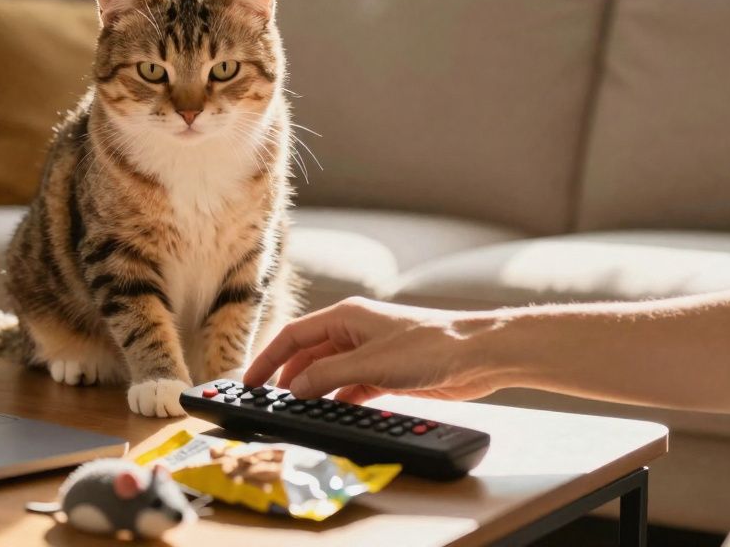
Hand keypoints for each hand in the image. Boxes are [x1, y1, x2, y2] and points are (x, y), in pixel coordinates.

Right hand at [243, 297, 505, 403]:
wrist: (478, 354)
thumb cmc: (431, 345)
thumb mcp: (369, 363)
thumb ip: (327, 375)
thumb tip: (296, 388)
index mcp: (345, 317)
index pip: (293, 336)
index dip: (268, 358)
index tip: (250, 381)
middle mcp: (354, 332)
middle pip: (308, 355)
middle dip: (288, 377)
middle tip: (269, 401)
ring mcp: (371, 353)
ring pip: (329, 372)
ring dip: (314, 391)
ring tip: (297, 410)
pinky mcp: (387, 373)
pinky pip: (352, 387)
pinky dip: (340, 399)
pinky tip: (333, 412)